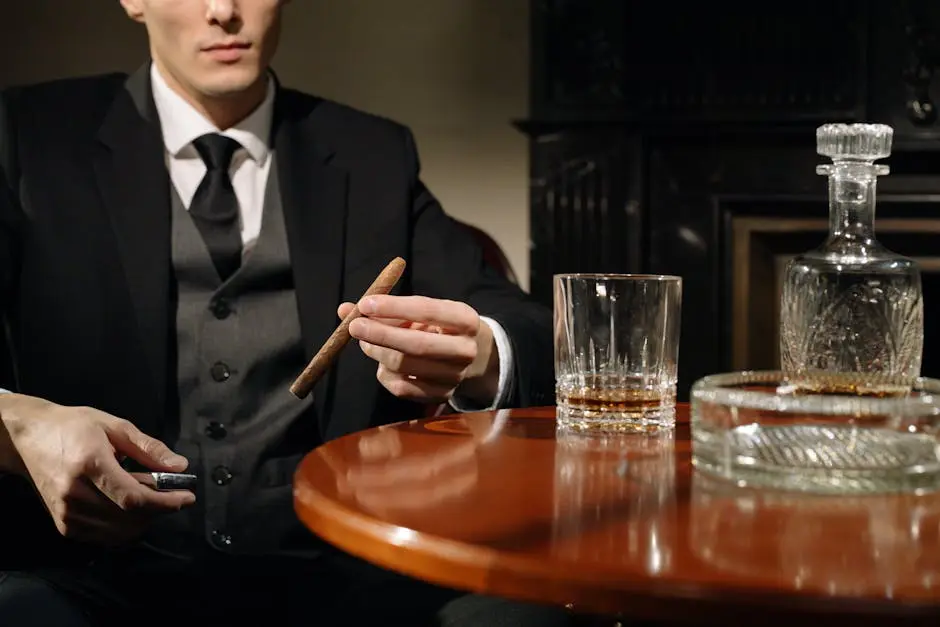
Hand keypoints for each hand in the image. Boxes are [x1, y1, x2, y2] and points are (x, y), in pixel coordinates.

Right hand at [0, 394, 195, 545]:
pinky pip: (105, 537)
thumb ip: (149, 448)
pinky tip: (130, 507)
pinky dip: (126, 527)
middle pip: (129, 518)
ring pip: (120, 532)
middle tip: (171, 493)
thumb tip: (179, 466)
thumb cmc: (73, 427)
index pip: (134, 497)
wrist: (28, 439)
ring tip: (148, 496)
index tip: (187, 497)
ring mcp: (67, 513)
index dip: (165, 502)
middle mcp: (75, 494)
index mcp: (90, 464)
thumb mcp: (115, 426)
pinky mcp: (63, 526)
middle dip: (160, 509)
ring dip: (145, 519)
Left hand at [338, 295, 499, 404]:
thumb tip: (345, 310)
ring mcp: (455, 376)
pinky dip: (384, 374)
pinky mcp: (442, 395)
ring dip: (377, 352)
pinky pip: (401, 388)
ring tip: (367, 342)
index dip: (394, 307)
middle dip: (381, 335)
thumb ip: (385, 309)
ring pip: (404, 366)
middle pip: (417, 345)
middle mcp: (465, 350)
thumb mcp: (420, 311)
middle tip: (354, 326)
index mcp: (465, 319)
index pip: (427, 310)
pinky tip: (383, 363)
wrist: (466, 356)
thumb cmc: (435, 326)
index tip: (365, 304)